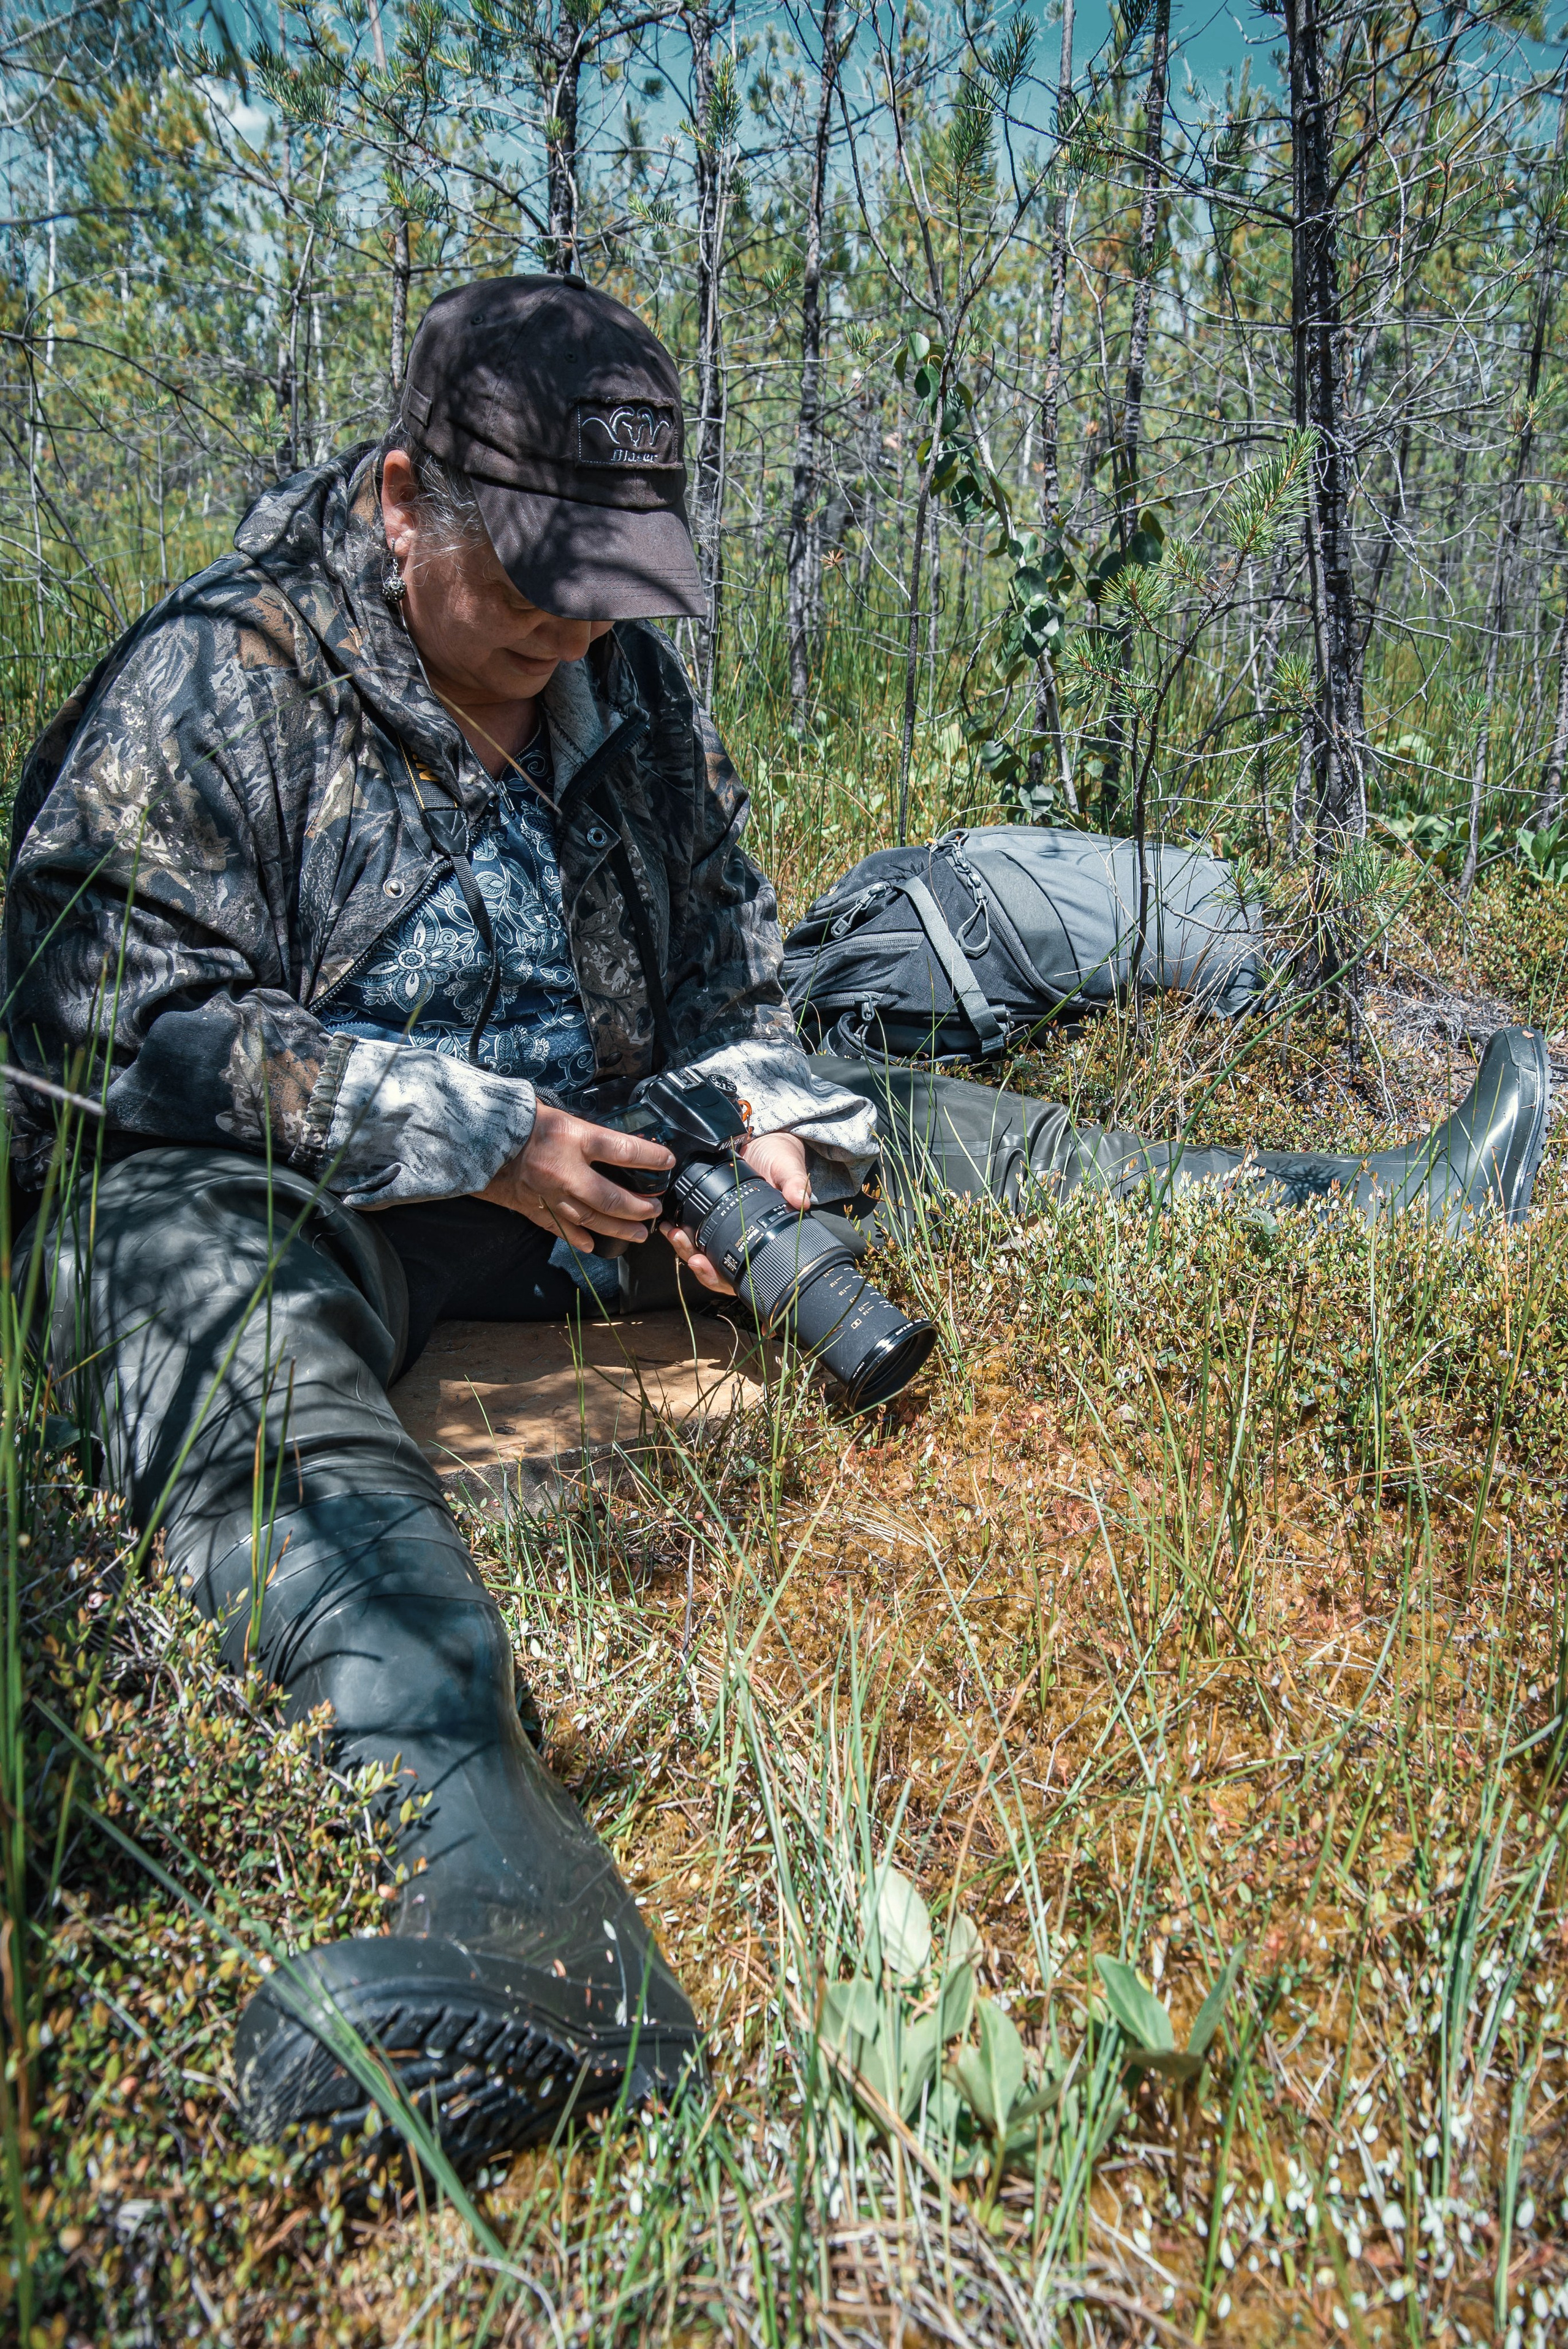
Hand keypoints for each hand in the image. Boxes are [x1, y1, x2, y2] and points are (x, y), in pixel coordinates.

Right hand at [479, 1102, 673, 1252]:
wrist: (477, 1138)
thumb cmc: (519, 1120)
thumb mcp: (560, 1114)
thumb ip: (587, 1131)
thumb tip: (618, 1143)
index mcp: (575, 1139)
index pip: (624, 1151)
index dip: (651, 1158)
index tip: (667, 1161)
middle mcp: (566, 1172)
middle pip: (613, 1198)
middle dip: (640, 1208)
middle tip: (654, 1210)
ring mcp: (551, 1195)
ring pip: (592, 1220)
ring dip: (618, 1229)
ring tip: (638, 1234)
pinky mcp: (535, 1208)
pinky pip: (562, 1229)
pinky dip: (579, 1239)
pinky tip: (593, 1245)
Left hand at [661, 1130, 811, 1296]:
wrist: (766, 1141)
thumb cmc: (780, 1160)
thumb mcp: (788, 1169)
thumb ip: (795, 1183)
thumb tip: (801, 1199)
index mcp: (763, 1238)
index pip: (741, 1272)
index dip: (719, 1275)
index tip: (702, 1263)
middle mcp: (743, 1239)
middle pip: (715, 1268)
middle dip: (695, 1263)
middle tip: (682, 1245)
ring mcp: (726, 1229)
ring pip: (701, 1253)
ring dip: (683, 1248)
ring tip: (672, 1233)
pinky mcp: (711, 1214)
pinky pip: (693, 1231)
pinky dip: (680, 1231)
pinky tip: (669, 1223)